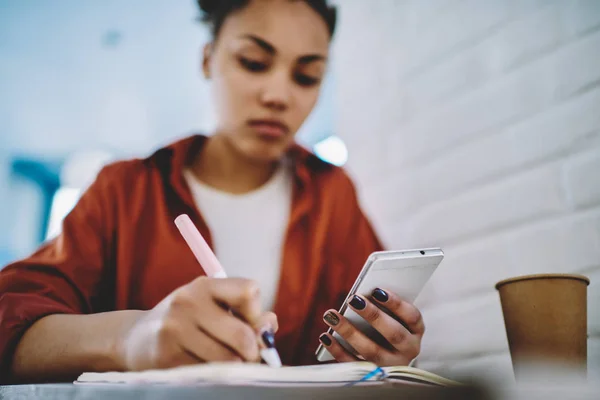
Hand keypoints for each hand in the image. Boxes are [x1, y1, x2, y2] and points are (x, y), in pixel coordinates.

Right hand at [118, 276, 277, 370]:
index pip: (249, 291)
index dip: (257, 313)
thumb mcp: (214, 307)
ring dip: (236, 367)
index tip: (250, 324)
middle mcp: (188, 302)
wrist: (137, 337)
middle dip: (253, 352)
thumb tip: (269, 328)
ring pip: (227, 360)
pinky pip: (207, 373)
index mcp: (205, 285)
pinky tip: (206, 368)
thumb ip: (247, 315)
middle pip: (242, 334)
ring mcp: (174, 329)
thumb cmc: (190, 322)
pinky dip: (214, 375)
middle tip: (250, 357)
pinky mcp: (165, 356)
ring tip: (229, 364)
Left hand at [319, 288, 422, 365]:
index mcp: (415, 331)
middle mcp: (408, 350)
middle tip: (353, 299)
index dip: (396, 303)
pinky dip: (338, 350)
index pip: (411, 317)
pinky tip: (326, 336)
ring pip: (372, 350)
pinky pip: (354, 364)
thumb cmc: (387, 325)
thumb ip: (383, 305)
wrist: (388, 357)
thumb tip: (363, 293)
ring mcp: (391, 365)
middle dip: (372, 315)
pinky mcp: (372, 375)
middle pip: (393, 333)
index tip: (377, 290)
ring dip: (349, 331)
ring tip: (331, 315)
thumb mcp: (392, 315)